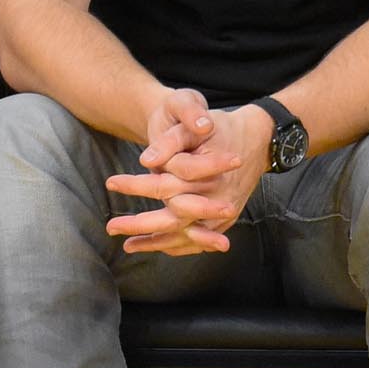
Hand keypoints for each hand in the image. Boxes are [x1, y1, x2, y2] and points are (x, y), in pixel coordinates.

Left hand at [104, 91, 262, 256]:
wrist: (258, 136)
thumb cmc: (220, 126)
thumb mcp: (194, 119)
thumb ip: (171, 140)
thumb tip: (147, 161)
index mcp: (206, 176)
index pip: (164, 186)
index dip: (135, 186)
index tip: (110, 183)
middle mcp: (217, 200)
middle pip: (173, 219)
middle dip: (140, 226)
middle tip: (110, 227)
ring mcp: (224, 213)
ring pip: (185, 236)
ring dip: (156, 243)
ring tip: (127, 247)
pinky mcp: (226, 220)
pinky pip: (200, 240)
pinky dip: (178, 246)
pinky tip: (158, 248)